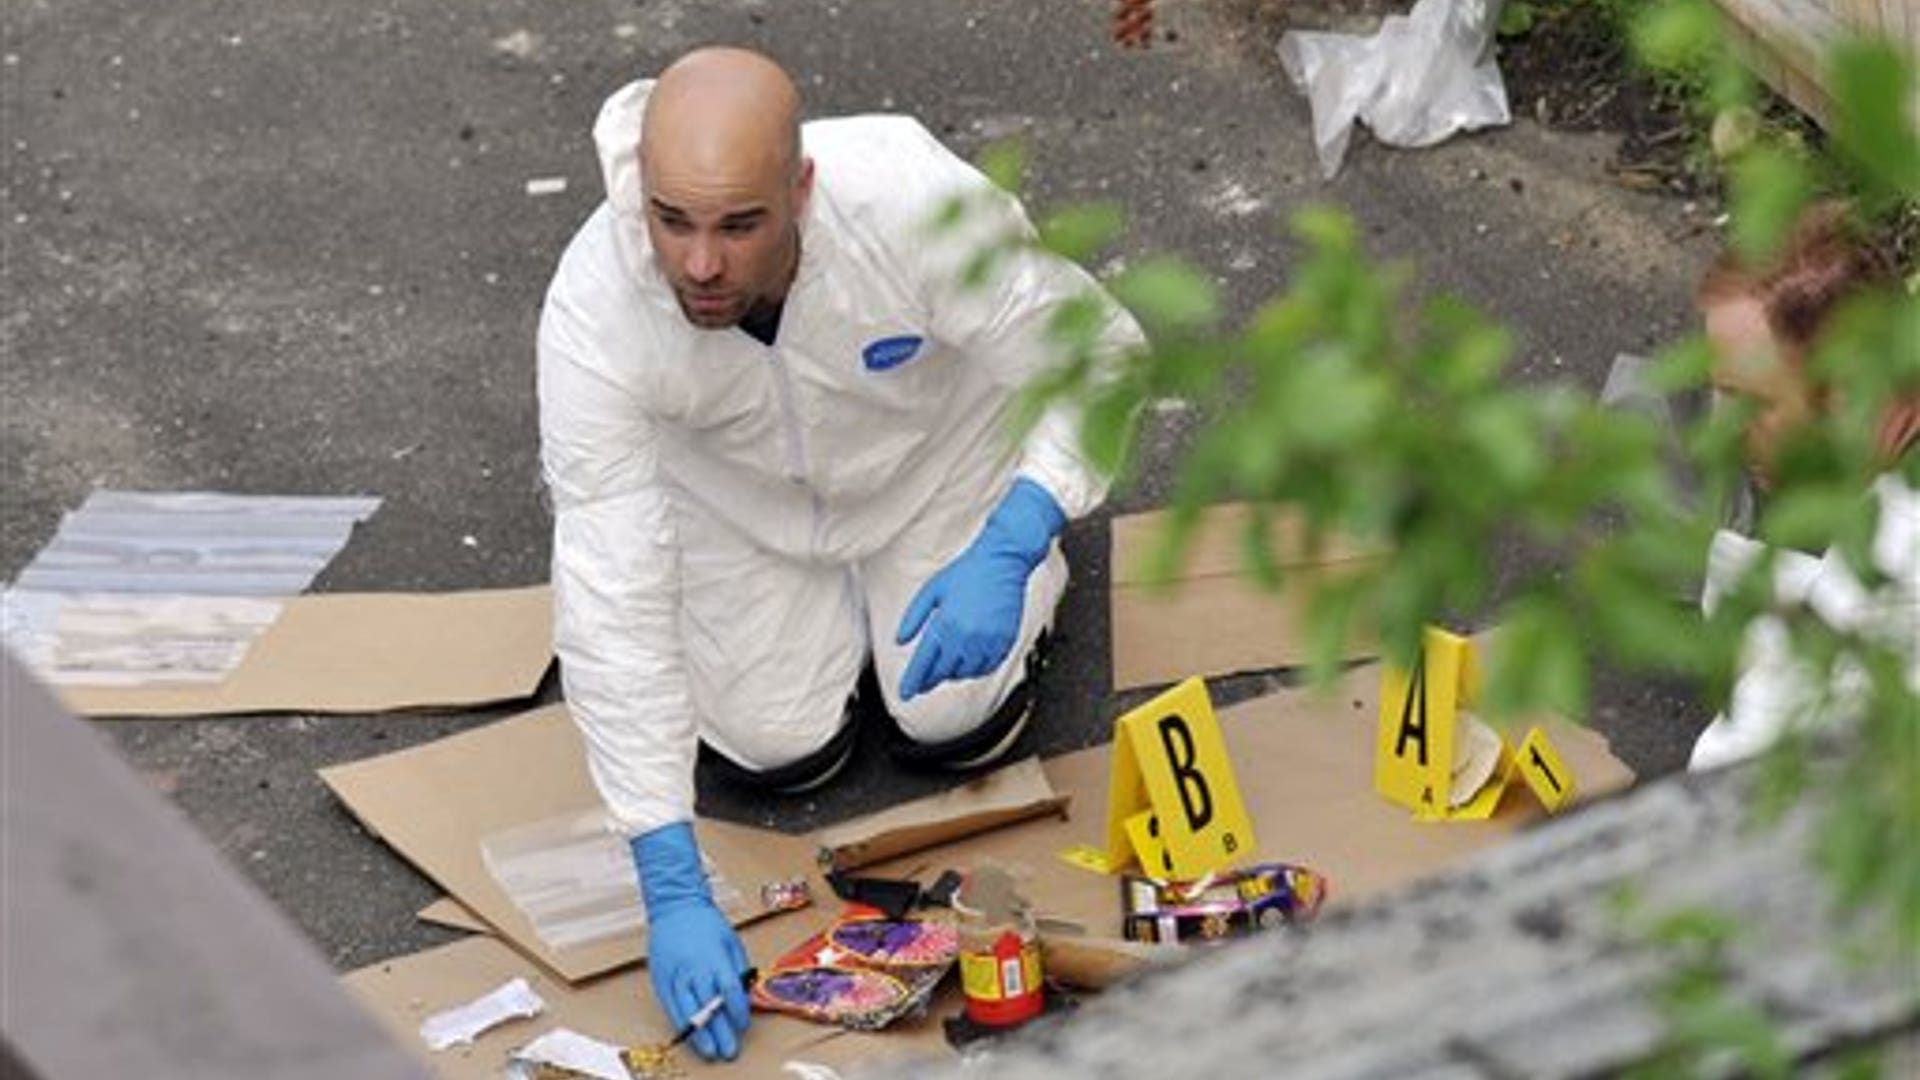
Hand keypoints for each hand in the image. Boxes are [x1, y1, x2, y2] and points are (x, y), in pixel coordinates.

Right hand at [631, 823, 751, 1060]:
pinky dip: (679, 1022)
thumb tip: (746, 994)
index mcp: (714, 957)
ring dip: (699, 1033)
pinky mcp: (661, 978)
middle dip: (720, 1031)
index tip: (743, 1025)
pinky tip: (687, 1035)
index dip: (737, 1010)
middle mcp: (694, 968)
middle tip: (729, 1051)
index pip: (729, 990)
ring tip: (709, 1051)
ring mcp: (675, 974)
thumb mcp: (732, 940)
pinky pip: (671, 1005)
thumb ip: (739, 968)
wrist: (675, 906)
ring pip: (687, 1010)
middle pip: (709, 1006)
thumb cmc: (707, 922)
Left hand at [896, 478, 1064, 699]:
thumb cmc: (967, 571)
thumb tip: (900, 640)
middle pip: (943, 671)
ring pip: (965, 673)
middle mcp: (966, 636)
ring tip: (948, 663)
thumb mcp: (932, 590)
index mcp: (945, 623)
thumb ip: (914, 617)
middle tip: (923, 682)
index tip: (905, 693)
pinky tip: (969, 660)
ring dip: (953, 673)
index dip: (913, 681)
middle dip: (930, 679)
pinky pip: (987, 667)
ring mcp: (987, 641)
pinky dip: (975, 668)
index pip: (924, 662)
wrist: (1002, 561)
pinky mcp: (1004, 641)